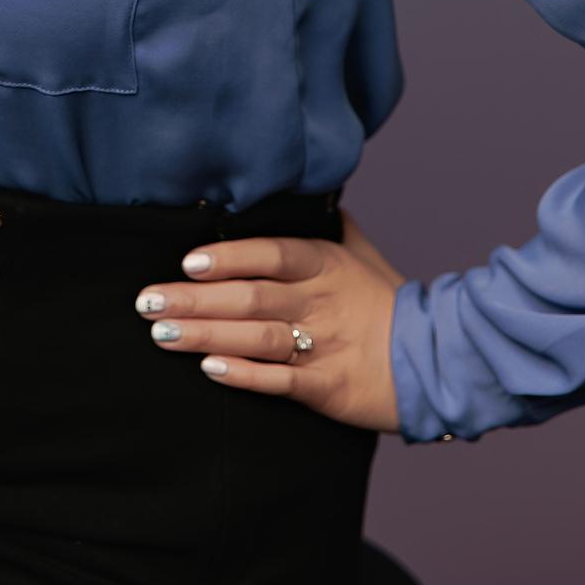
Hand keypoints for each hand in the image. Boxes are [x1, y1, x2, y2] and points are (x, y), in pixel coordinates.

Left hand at [132, 206, 406, 432]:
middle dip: (194, 299)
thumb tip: (318, 196)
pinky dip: (245, 374)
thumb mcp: (364, 256)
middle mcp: (320, 301)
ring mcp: (324, 345)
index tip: (188, 262)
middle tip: (147, 300)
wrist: (436, 361)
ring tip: (162, 333)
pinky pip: (280, 380)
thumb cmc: (391, 304)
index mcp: (325, 265)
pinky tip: (210, 369)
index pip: (270, 254)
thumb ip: (334, 227)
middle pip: (250, 297)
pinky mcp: (327, 388)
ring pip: (256, 337)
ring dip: (206, 334)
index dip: (228, 257)